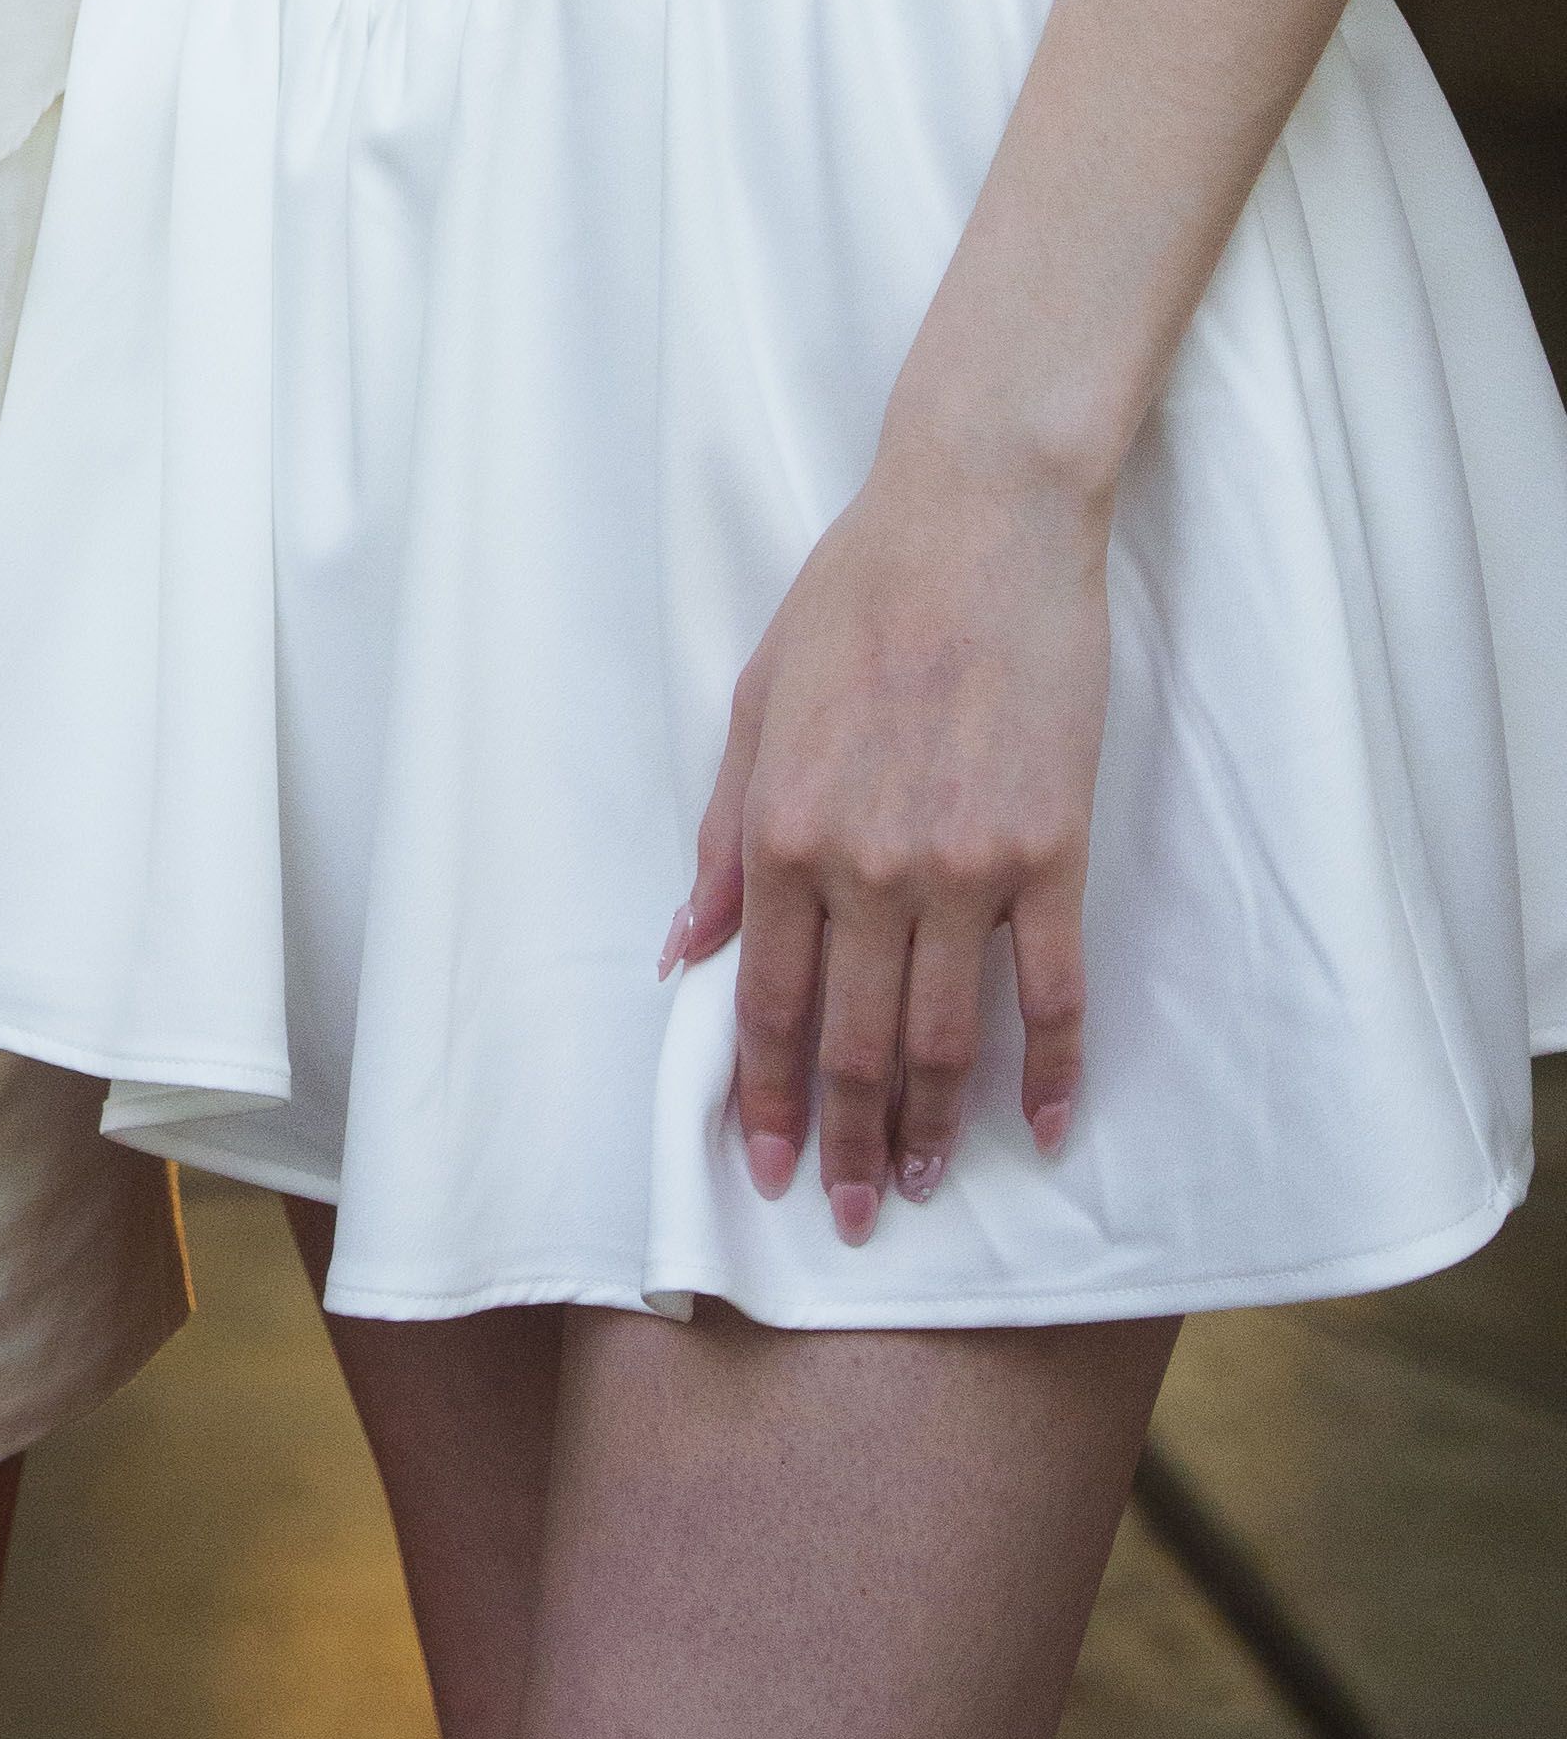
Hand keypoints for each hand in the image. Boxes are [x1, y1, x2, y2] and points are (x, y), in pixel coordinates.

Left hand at [665, 445, 1108, 1234]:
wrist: (978, 518)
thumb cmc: (856, 596)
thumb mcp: (757, 703)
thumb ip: (723, 835)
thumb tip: (684, 948)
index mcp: (785, 829)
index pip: (766, 1001)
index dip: (761, 1097)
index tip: (761, 1169)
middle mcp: (869, 866)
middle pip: (851, 1040)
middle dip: (841, 1141)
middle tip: (847, 1219)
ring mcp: (966, 866)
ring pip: (944, 1037)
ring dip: (929, 1126)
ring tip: (922, 1187)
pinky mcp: (1052, 852)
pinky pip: (1054, 991)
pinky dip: (1049, 1071)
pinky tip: (1040, 1129)